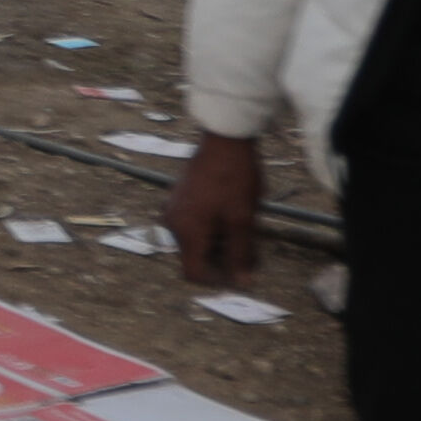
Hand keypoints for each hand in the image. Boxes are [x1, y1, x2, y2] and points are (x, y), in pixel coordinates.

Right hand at [166, 133, 272, 290]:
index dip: (216, 280)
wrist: (224, 138)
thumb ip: (240, 254)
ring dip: (217, 240)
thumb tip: (242, 283)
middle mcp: (173, 222)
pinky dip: (210, 225)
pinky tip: (230, 212)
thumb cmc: (234, 178)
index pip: (193, 273)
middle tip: (248, 249)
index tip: (238, 273)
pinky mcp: (178, 196)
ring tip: (241, 226)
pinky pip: (192, 221)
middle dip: (221, 257)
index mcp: (186, 231)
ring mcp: (173, 207)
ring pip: (195, 238)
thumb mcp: (242, 219)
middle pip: (194, 255)